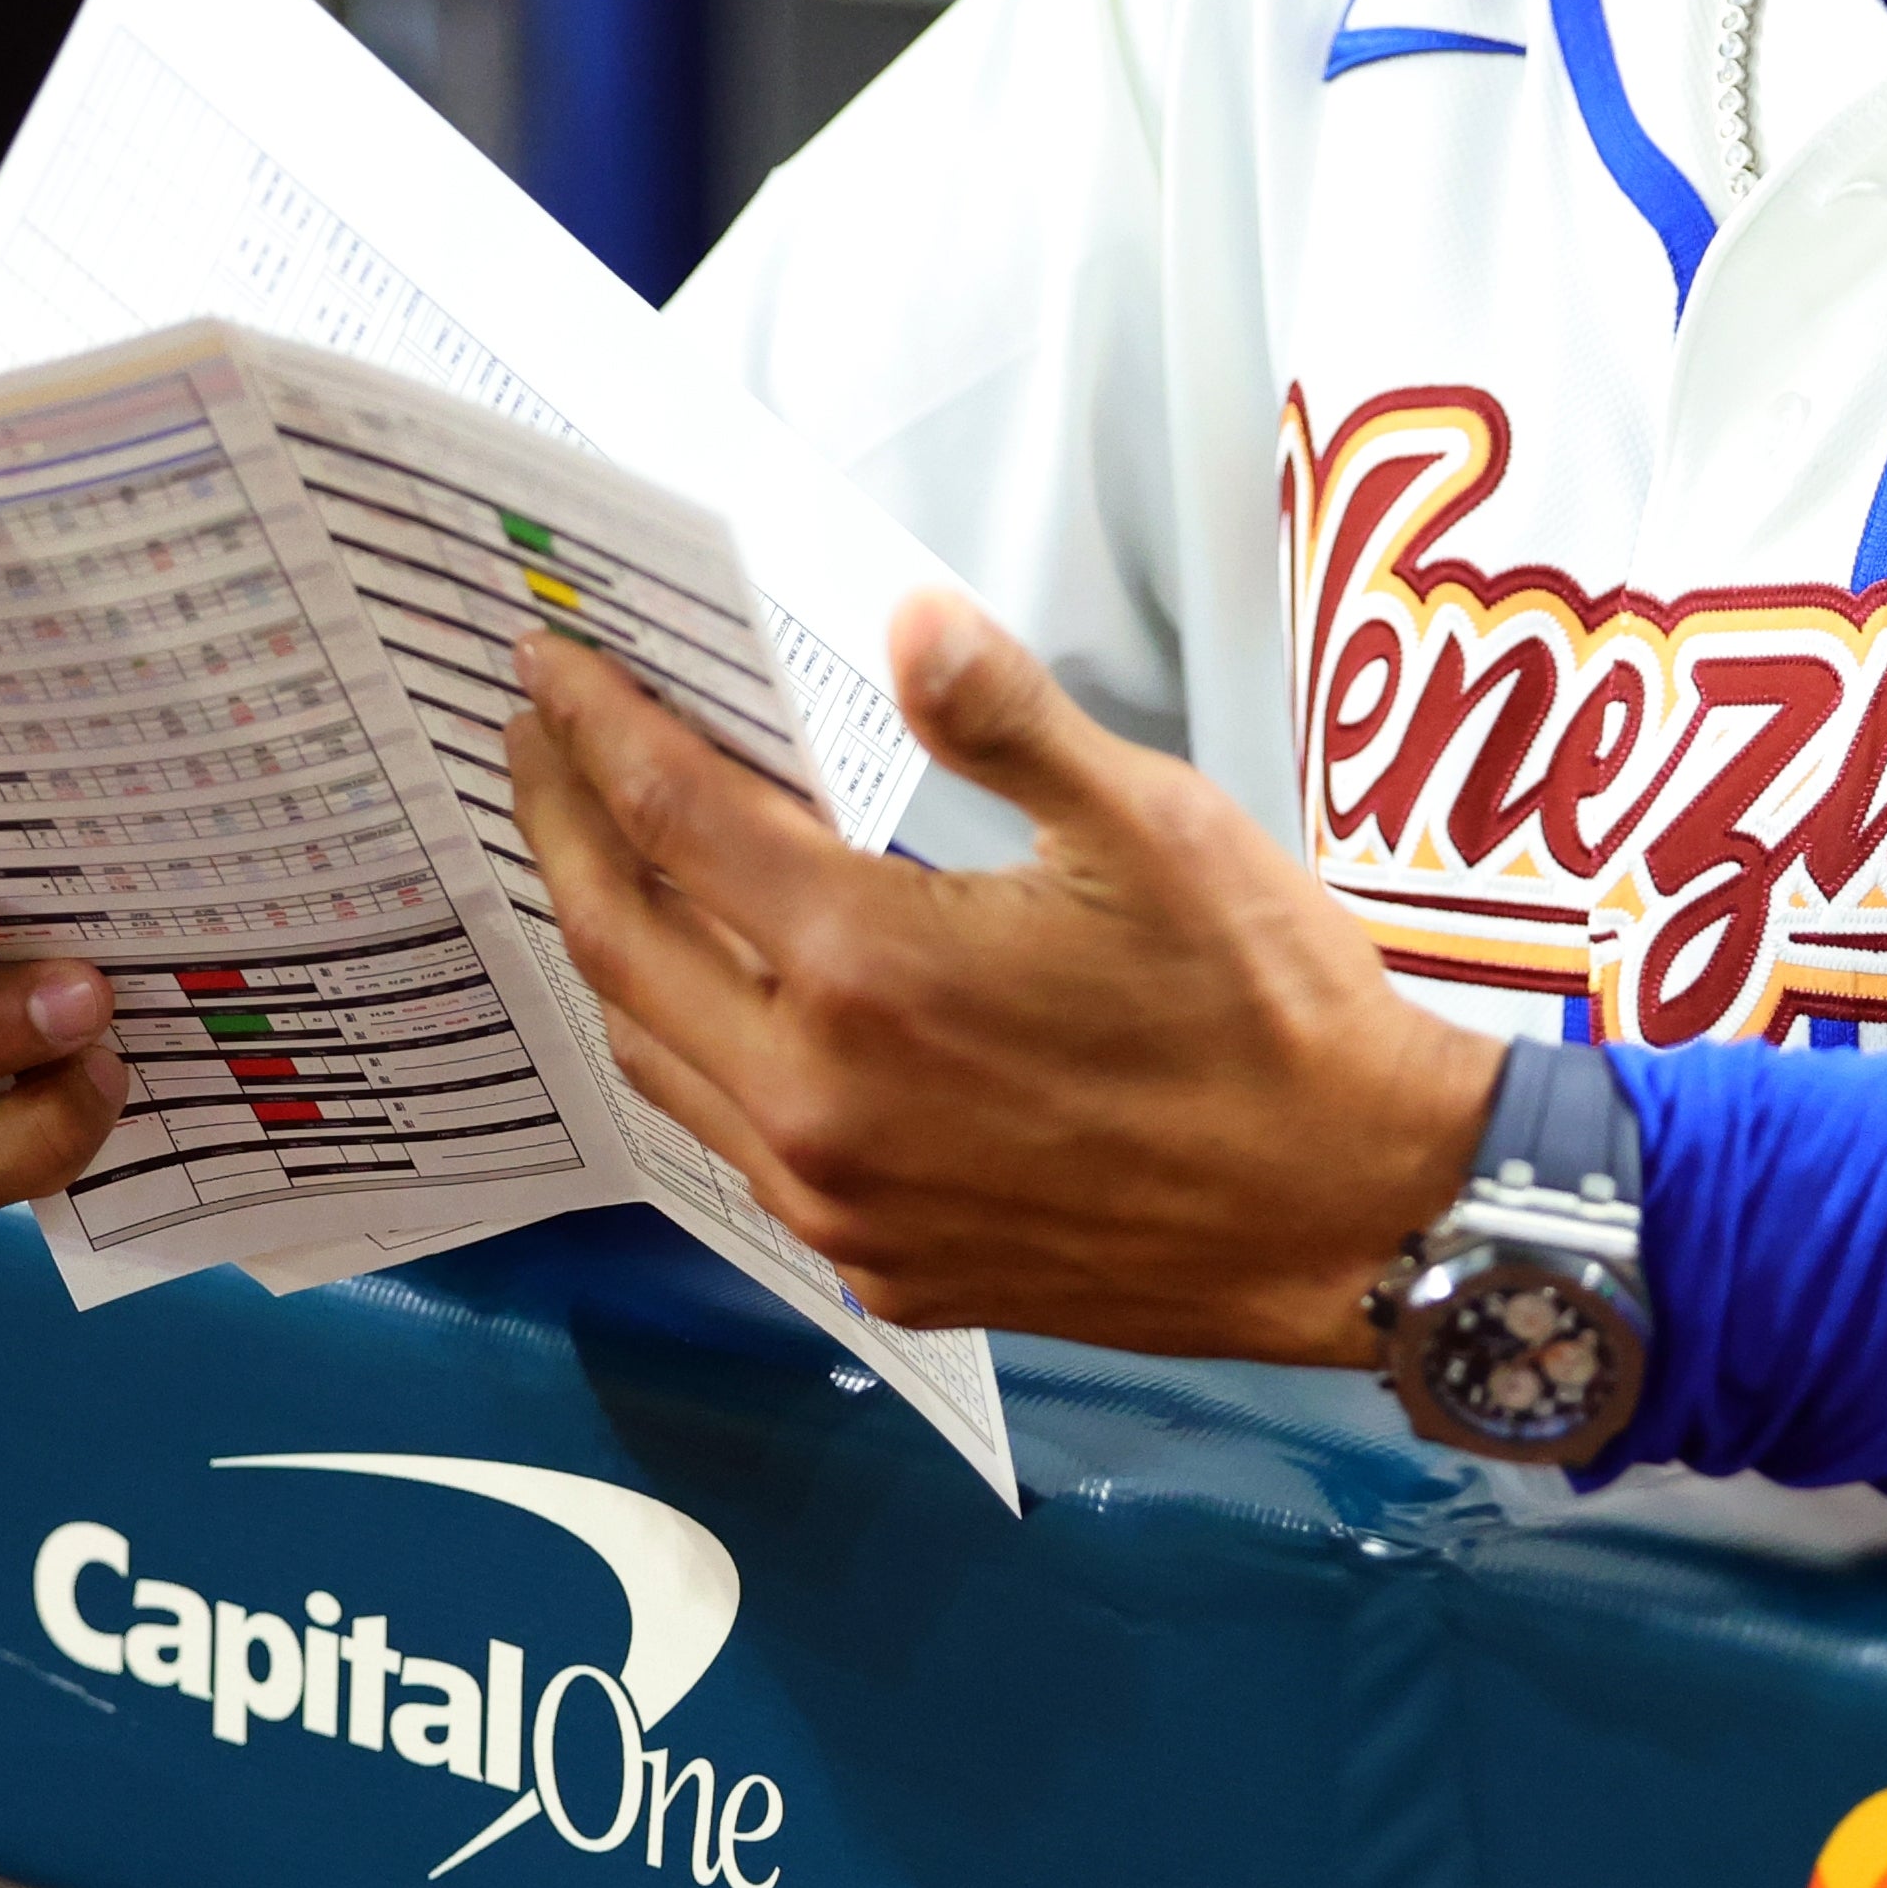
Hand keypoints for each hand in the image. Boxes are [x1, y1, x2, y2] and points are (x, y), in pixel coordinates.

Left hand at [501, 592, 1501, 1360]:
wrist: (1353, 1216)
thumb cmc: (1272, 1014)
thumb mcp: (1155, 827)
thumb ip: (1007, 722)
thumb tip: (909, 622)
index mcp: (871, 973)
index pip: (675, 822)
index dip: (599, 729)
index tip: (550, 662)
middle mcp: (821, 1104)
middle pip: (618, 943)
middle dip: (559, 823)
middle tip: (533, 735)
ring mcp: (840, 1203)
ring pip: (657, 1057)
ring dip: (609, 943)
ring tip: (594, 850)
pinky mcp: (879, 1266)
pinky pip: (731, 1146)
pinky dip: (688, 1048)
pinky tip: (712, 995)